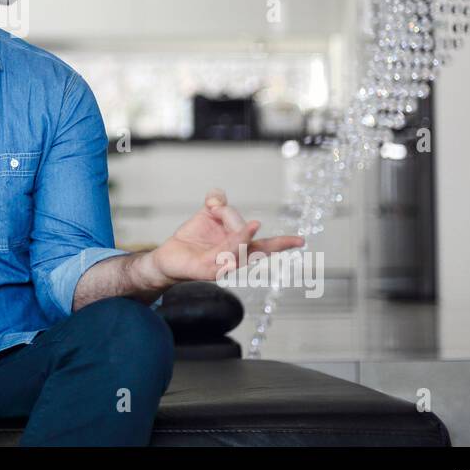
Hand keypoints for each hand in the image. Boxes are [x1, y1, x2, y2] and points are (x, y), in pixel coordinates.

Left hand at [141, 188, 304, 286]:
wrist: (168, 256)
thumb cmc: (192, 239)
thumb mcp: (207, 214)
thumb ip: (218, 202)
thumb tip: (219, 199)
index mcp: (240, 248)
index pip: (266, 246)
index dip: (283, 244)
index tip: (301, 241)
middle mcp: (236, 260)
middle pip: (253, 242)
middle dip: (239, 221)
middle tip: (214, 208)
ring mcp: (224, 267)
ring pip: (241, 248)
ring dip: (244, 234)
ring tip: (252, 224)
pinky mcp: (209, 270)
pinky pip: (225, 255)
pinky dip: (236, 242)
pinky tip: (244, 233)